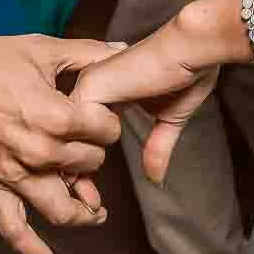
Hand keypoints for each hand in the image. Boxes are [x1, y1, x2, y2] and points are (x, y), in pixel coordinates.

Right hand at [0, 31, 121, 253]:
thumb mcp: (42, 49)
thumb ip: (87, 53)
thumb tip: (122, 49)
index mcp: (56, 117)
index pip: (106, 131)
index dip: (109, 119)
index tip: (101, 112)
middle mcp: (39, 152)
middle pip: (89, 164)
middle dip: (95, 152)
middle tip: (90, 140)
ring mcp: (15, 174)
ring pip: (61, 208)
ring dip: (83, 213)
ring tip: (96, 211)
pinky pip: (13, 227)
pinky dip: (31, 249)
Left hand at [74, 9, 228, 186]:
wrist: (190, 50)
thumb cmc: (186, 73)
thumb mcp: (169, 118)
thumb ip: (158, 146)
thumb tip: (156, 177)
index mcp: (105, 88)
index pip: (81, 131)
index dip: (84, 162)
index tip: (90, 195)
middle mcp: (90, 85)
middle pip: (65, 135)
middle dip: (73, 173)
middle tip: (88, 203)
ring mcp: (87, 85)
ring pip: (63, 135)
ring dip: (74, 166)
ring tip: (87, 194)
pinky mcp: (90, 87)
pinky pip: (71, 128)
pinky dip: (79, 153)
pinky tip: (96, 168)